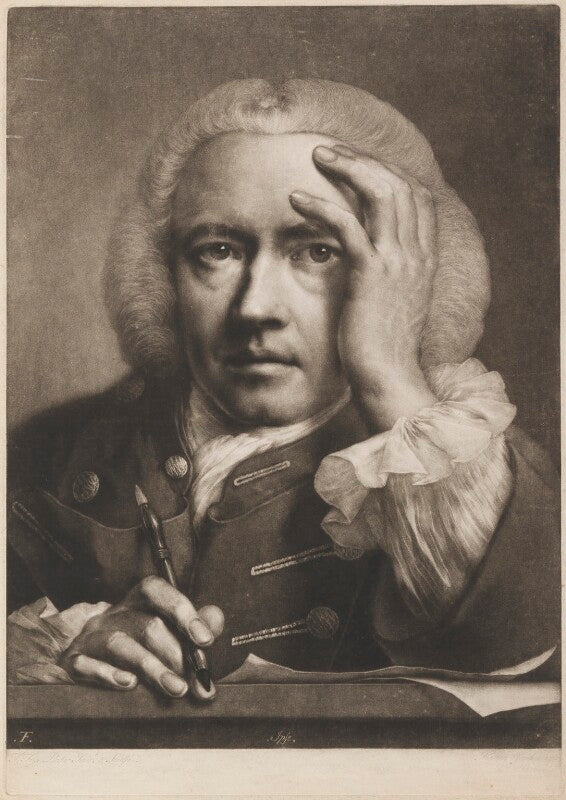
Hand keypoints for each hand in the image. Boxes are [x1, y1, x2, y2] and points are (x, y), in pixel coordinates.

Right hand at [59, 577, 223, 701]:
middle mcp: (113, 615)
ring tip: (176, 689)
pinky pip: (87, 665)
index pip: (157, 591)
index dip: (183, 611)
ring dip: (153, 668)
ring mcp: (91, 637)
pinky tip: (129, 685)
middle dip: (176, 655)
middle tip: (197, 681)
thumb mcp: (164, 630)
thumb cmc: (133, 643)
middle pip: (147, 626)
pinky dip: (108, 674)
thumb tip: (216, 620)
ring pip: (120, 644)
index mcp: (137, 602)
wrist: (79, 657)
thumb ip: (194, 624)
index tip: (205, 639)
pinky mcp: (73, 661)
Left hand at [290, 144, 437, 430]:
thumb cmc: (383, 345)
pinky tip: (296, 199)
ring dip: (346, 167)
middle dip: (364, 159)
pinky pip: (347, 226)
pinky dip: (321, 206)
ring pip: (380, 192)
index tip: (356, 164)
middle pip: (399, 183)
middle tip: (328, 151)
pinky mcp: (371, 275)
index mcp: (424, 258)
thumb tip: (365, 252)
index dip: (388, 171)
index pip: (417, 195)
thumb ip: (388, 271)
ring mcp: (397, 262)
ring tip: (316, 156)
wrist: (388, 378)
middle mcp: (416, 253)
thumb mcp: (393, 301)